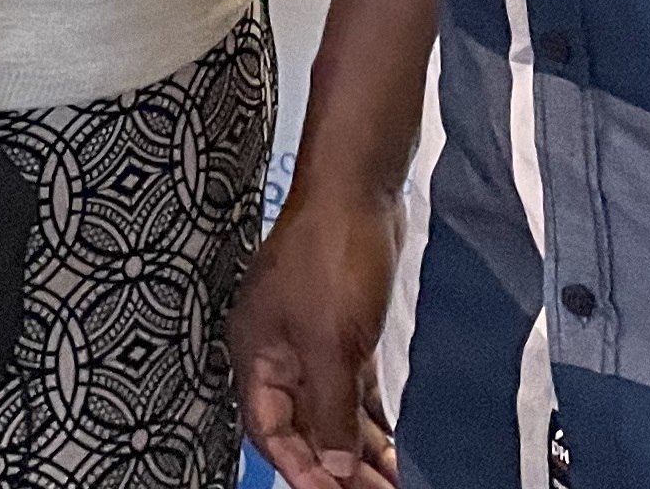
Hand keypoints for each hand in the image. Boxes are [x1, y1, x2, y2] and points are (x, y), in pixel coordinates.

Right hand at [232, 178, 404, 488]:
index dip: (300, 469)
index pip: (269, 431)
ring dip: (358, 448)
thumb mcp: (331, 344)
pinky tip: (392, 445)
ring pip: (331, 410)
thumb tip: (333, 466)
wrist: (357, 190)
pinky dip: (369, 419)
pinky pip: (351, 388)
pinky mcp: (341, 328)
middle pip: (302, 426)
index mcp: (257, 354)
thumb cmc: (331, 258)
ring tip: (392, 480)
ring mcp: (310, 339)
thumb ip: (331, 409)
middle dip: (336, 465)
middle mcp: (278, 352)